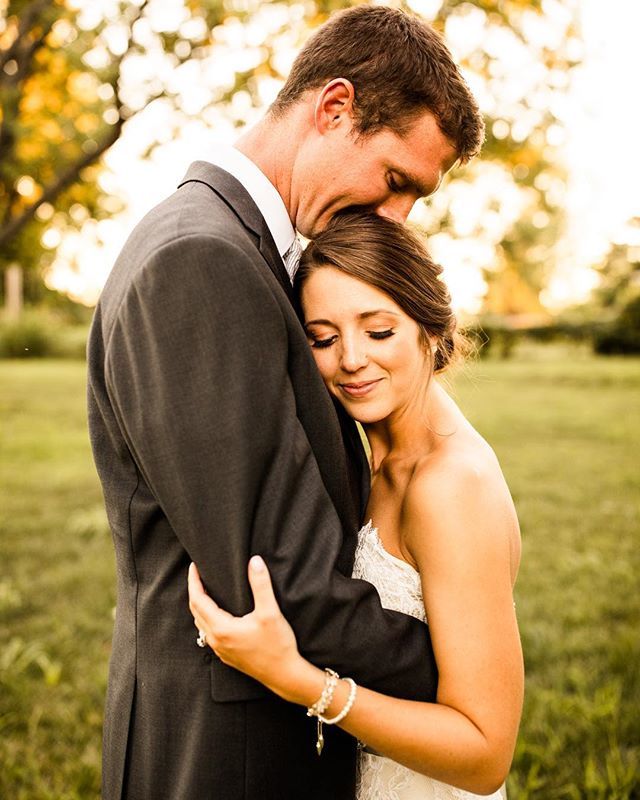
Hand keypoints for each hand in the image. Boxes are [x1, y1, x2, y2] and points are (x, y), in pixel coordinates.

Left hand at [188, 556, 303, 698]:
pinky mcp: (227, 655)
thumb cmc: (277, 646)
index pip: (198, 600)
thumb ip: (261, 585)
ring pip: (200, 624)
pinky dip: (206, 618)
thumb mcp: (270, 613)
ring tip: (205, 590)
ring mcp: (220, 650)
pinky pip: (208, 634)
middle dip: (194, 591)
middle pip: (195, 612)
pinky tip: (217, 614)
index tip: (194, 566)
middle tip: (198, 574)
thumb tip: (254, 561)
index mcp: (222, 628)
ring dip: (199, 606)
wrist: (284, 675)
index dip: (194, 581)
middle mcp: (216, 640)